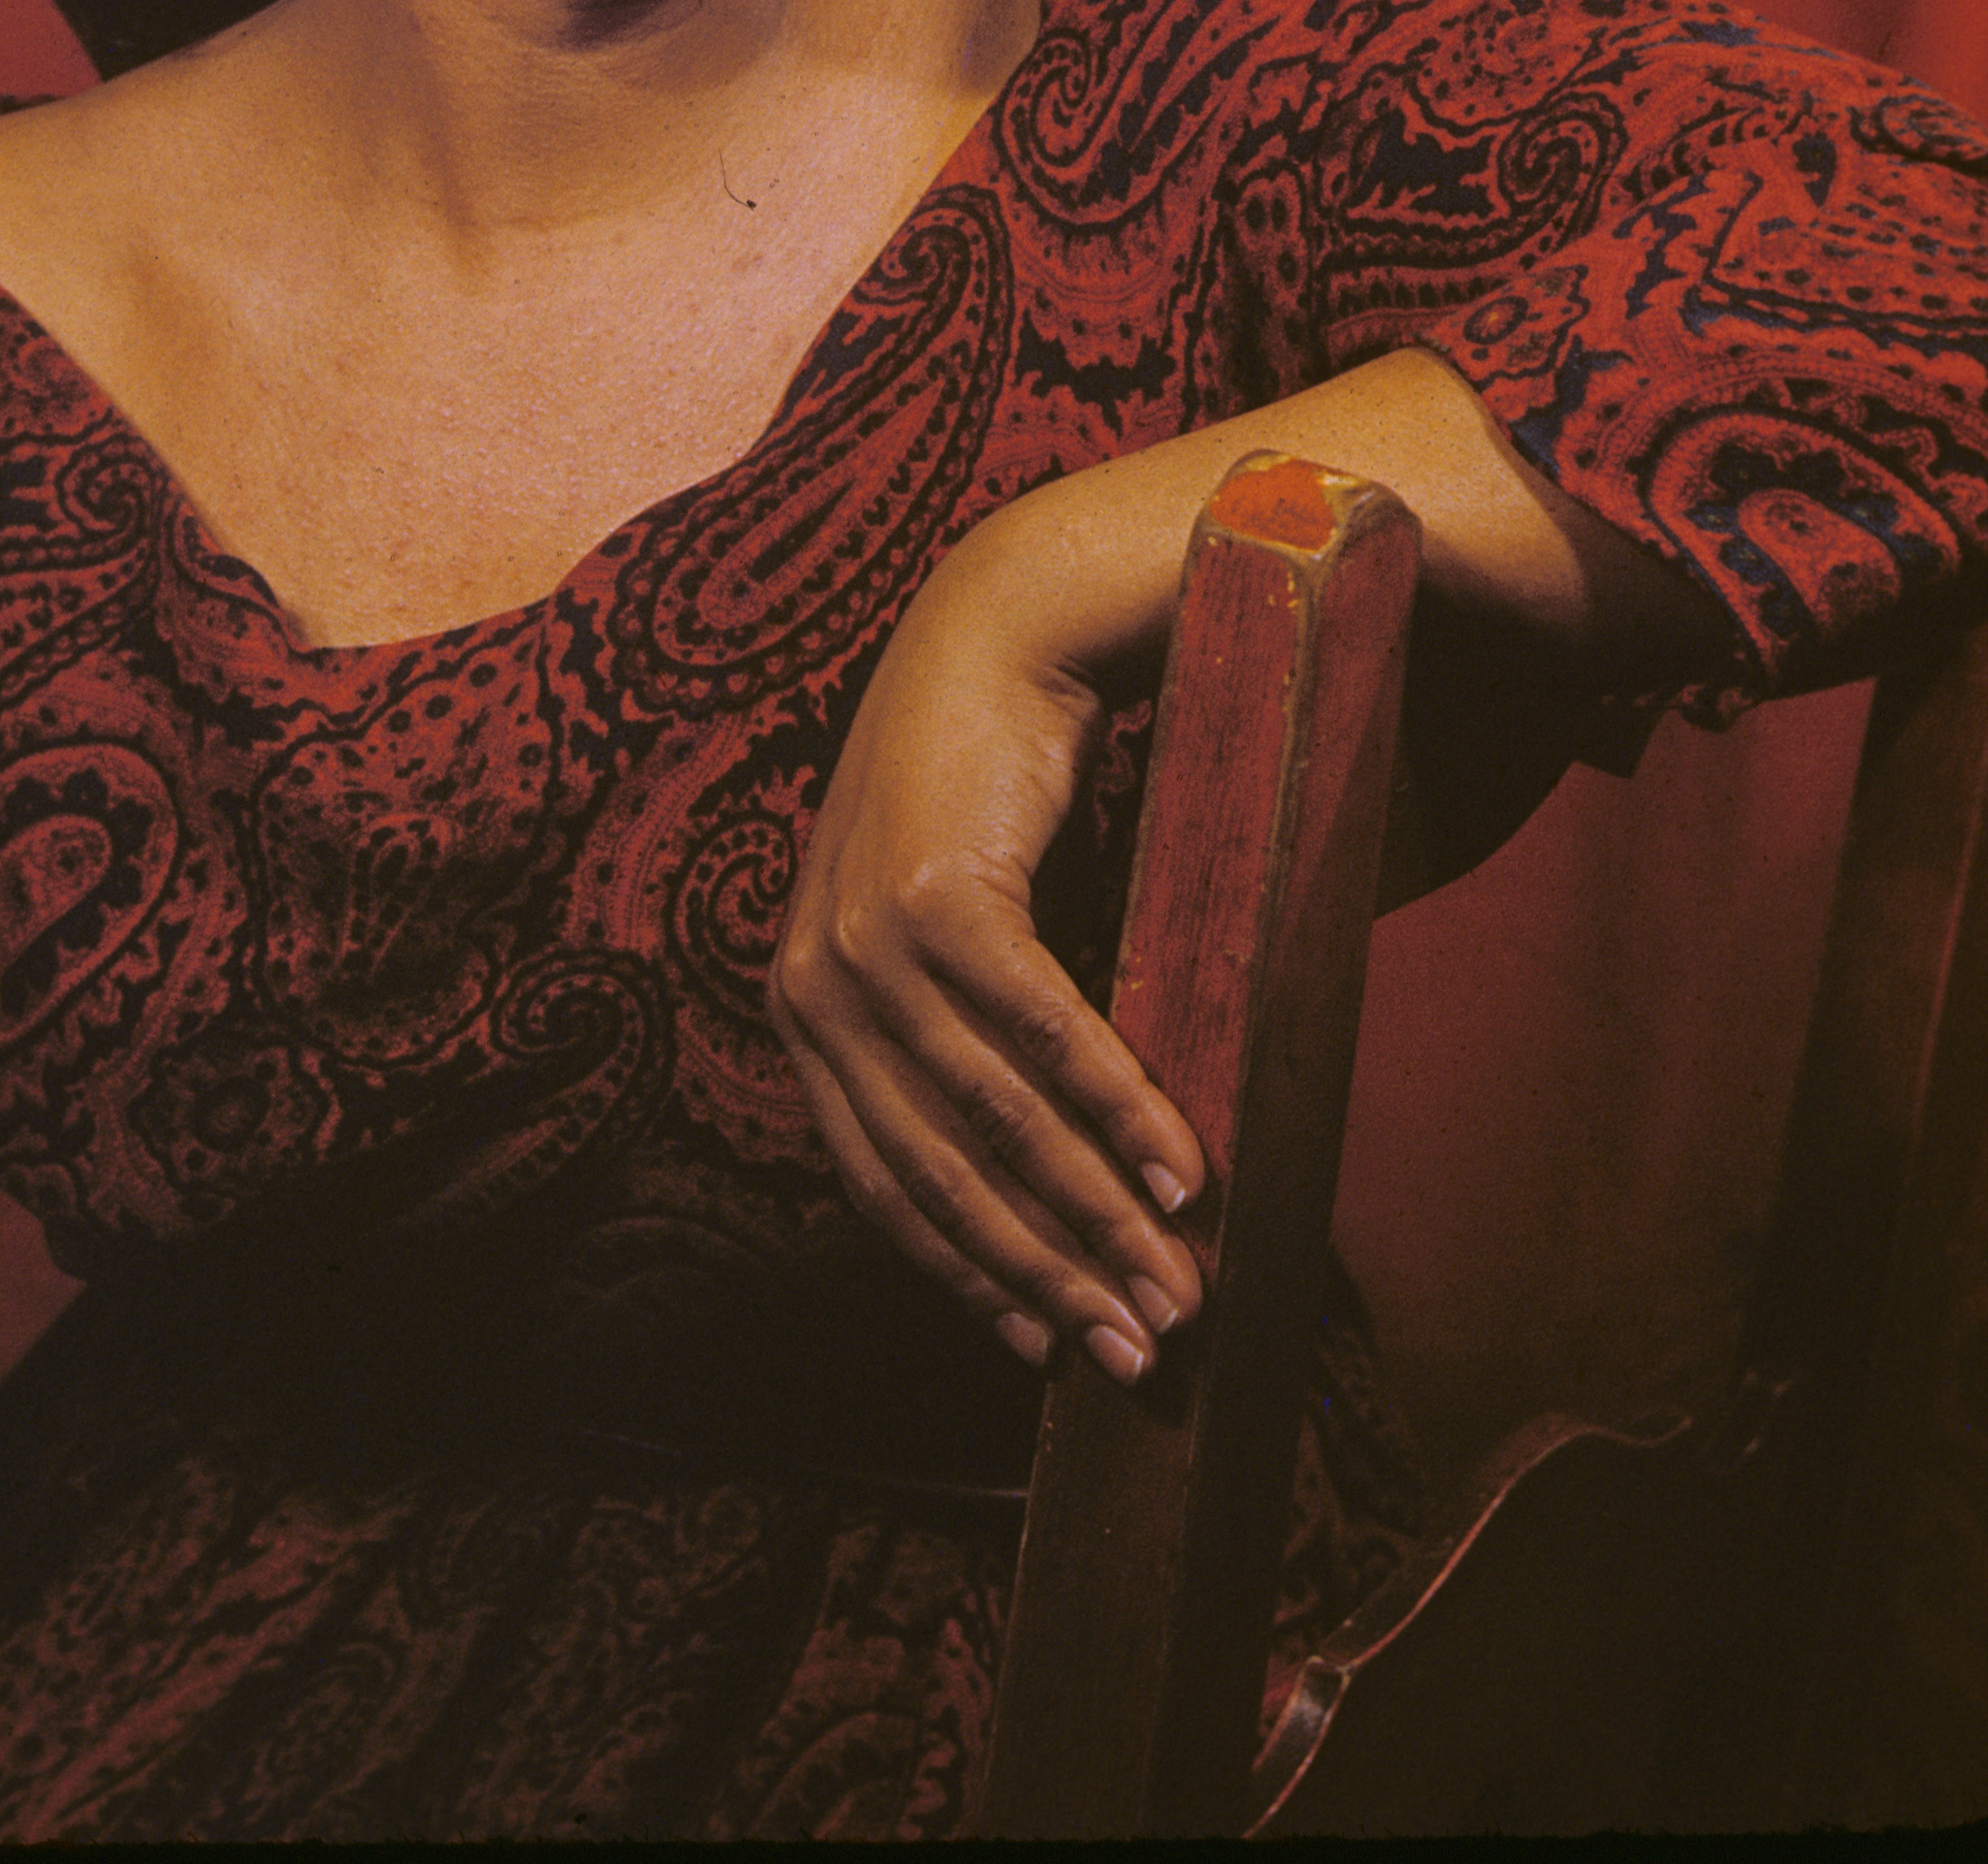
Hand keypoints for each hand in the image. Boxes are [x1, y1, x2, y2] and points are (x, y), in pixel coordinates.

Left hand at [767, 518, 1206, 1380]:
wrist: (992, 636)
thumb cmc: (985, 797)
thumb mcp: (945, 930)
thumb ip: (960, 1040)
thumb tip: (1047, 1182)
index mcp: (805, 1013)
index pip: (885, 1188)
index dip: (974, 1278)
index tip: (1053, 1351)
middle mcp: (812, 990)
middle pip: (941, 1175)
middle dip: (1049, 1275)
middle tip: (1143, 1349)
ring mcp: (863, 944)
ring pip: (994, 1119)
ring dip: (1098, 1212)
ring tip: (1181, 1279)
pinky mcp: (934, 899)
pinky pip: (1037, 1031)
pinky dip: (1116, 1108)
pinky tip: (1182, 1169)